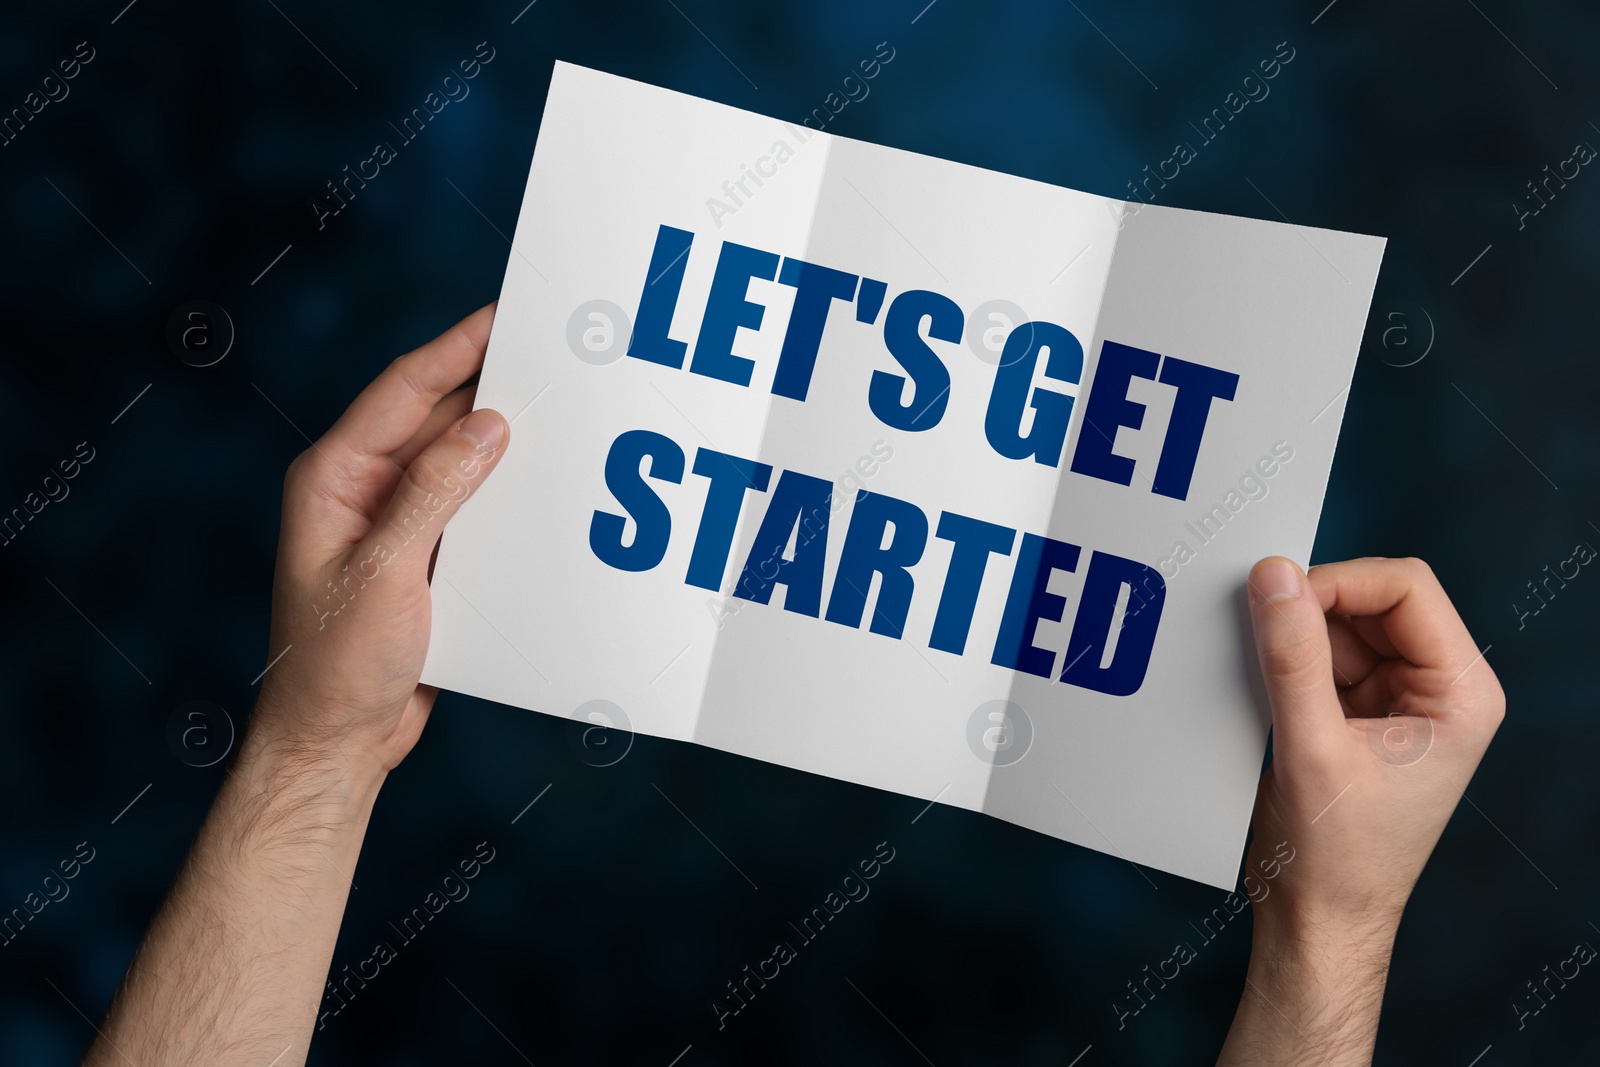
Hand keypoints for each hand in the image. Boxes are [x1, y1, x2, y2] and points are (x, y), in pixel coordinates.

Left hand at [251, 303, 509, 781]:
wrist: (339, 742)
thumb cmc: (338, 664)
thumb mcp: (385, 572)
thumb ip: (435, 494)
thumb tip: (487, 426)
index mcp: (334, 478)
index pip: (402, 390)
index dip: (456, 347)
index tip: (506, 315)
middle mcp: (364, 490)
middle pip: (436, 417)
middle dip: (492, 385)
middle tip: (552, 354)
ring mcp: (397, 523)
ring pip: (461, 462)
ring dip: (505, 442)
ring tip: (563, 411)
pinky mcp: (426, 558)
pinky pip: (473, 507)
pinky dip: (508, 493)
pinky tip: (547, 486)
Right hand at [1219, 556, 1502, 1064]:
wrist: (1318, 921)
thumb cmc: (1338, 858)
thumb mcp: (1313, 748)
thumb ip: (1293, 657)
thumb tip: (1275, 576)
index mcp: (1461, 695)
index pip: (1407, 588)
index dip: (1340, 582)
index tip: (1280, 597)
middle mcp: (1437, 689)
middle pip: (1371, 600)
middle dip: (1311, 608)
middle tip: (1258, 628)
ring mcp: (1395, 700)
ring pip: (1337, 625)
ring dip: (1292, 637)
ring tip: (1257, 672)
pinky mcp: (1353, 713)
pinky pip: (1315, 657)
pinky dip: (1281, 661)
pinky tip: (1257, 687)